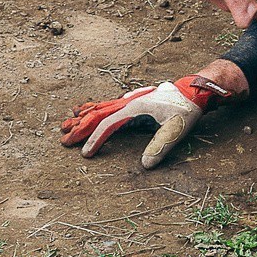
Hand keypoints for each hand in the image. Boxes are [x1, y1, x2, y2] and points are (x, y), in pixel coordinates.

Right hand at [60, 74, 231, 168]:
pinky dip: (93, 109)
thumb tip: (146, 164)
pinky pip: (108, 106)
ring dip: (83, 117)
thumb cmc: (185, 110)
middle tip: (63, 140)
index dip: (95, 139)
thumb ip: (161, 146)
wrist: (193, 92)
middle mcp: (128, 103)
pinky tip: (85, 110)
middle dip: (80, 128)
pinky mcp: (133, 102)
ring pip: (100, 109)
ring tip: (66, 123)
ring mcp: (129, 101)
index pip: (108, 125)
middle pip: (97, 115)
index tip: (85, 153)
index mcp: (134, 109)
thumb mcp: (176, 129)